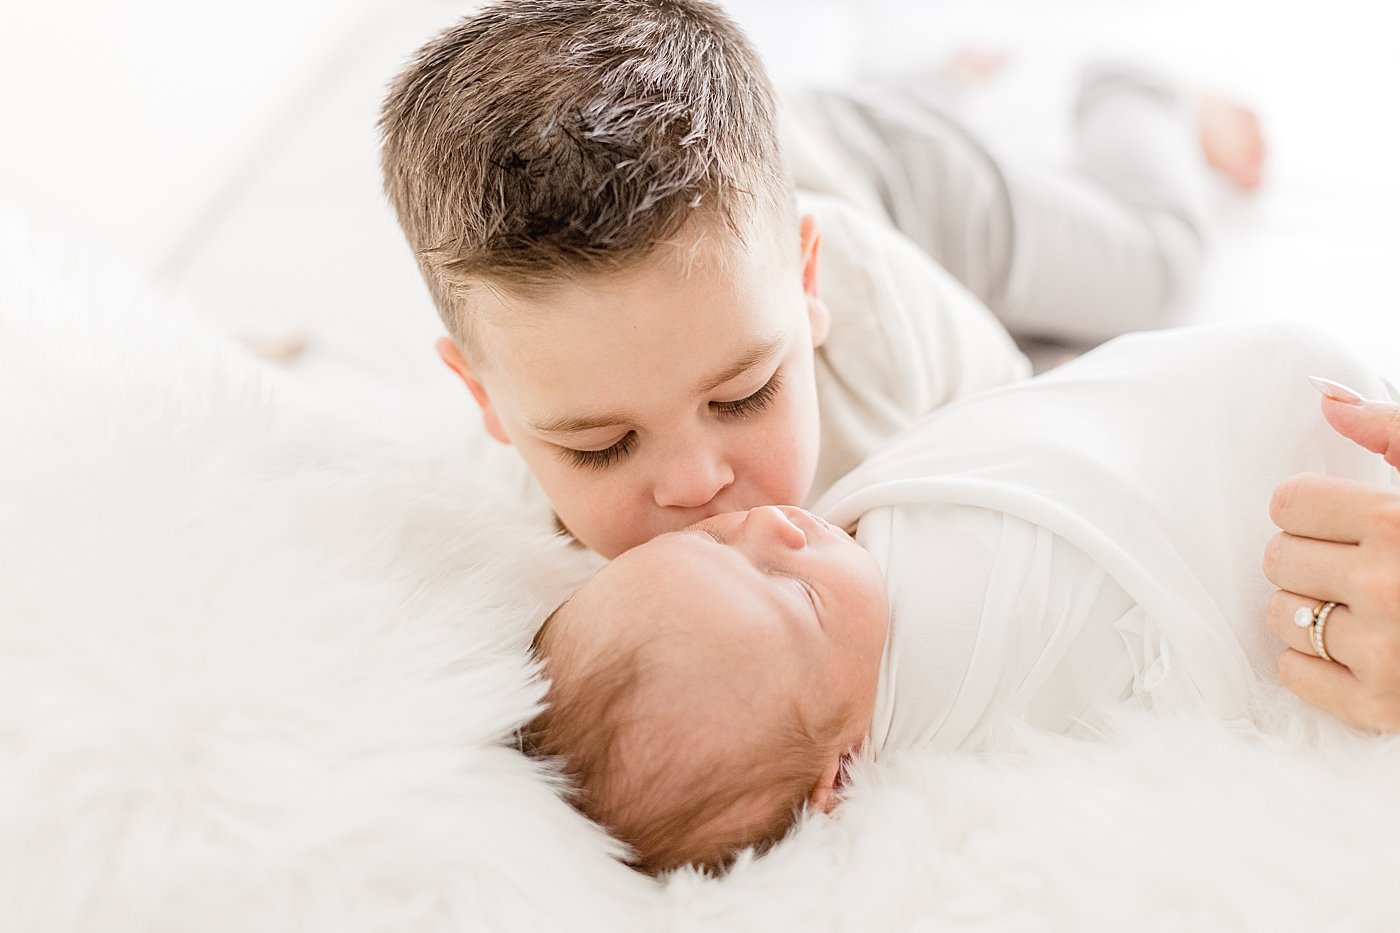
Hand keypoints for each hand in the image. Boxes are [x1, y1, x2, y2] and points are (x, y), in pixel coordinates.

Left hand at [1263, 381, 1399, 730]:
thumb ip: (1394, 432)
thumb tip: (1327, 398)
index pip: (1289, 503)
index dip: (1311, 509)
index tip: (1339, 519)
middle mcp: (1388, 587)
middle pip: (1278, 557)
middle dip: (1308, 556)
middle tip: (1353, 564)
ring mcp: (1383, 652)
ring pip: (1278, 614)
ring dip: (1306, 608)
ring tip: (1357, 605)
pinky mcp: (1378, 706)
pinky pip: (1292, 671)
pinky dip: (1311, 662)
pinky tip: (1355, 648)